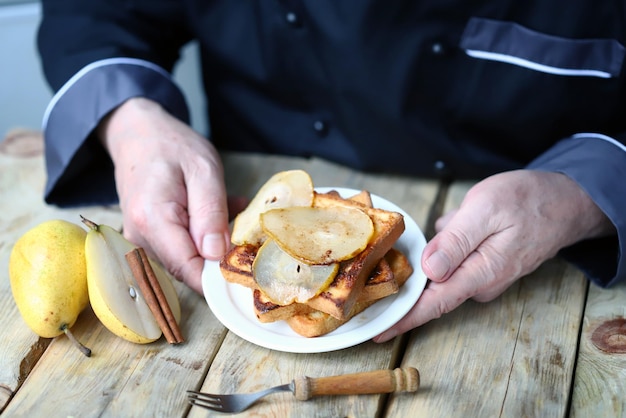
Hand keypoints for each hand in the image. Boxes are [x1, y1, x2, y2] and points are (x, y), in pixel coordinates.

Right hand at [99, 98, 240, 293]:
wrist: (138, 134)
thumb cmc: (172, 146)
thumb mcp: (204, 170)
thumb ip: (211, 213)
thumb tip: (217, 256)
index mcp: (153, 220)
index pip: (188, 269)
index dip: (218, 277)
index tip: (246, 272)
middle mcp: (140, 237)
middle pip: (188, 267)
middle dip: (219, 256)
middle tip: (241, 226)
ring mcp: (140, 240)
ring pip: (187, 259)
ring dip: (212, 241)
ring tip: (225, 206)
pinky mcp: (147, 239)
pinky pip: (181, 249)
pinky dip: (203, 234)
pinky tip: (213, 211)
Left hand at [374, 169, 613, 341]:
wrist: (567, 201)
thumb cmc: (528, 201)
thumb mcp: (486, 210)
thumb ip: (456, 242)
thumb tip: (430, 270)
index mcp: (480, 272)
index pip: (434, 304)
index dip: (405, 318)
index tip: (379, 332)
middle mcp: (481, 281)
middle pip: (433, 287)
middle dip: (413, 275)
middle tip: (400, 255)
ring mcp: (484, 274)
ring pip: (443, 266)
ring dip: (439, 246)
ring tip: (458, 219)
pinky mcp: (485, 264)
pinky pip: (455, 255)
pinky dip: (451, 239)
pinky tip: (463, 220)